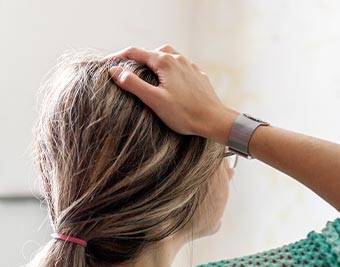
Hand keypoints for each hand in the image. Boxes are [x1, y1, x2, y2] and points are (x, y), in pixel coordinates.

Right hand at [103, 44, 235, 140]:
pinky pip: (180, 67)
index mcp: (165, 62)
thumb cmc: (185, 114)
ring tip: (145, 73)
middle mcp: (179, 59)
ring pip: (168, 57)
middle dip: (136, 58)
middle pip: (152, 52)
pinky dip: (168, 69)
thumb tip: (115, 71)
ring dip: (154, 62)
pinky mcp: (198, 76)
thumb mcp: (154, 100)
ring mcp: (190, 67)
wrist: (215, 121)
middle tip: (124, 69)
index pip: (135, 52)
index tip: (105, 65)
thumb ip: (133, 84)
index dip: (117, 57)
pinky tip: (167, 81)